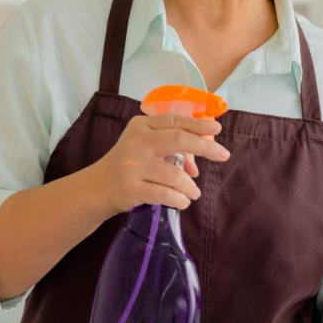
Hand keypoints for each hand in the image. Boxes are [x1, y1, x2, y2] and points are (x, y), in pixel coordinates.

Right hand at [88, 113, 230, 213]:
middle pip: (178, 140)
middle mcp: (136, 142)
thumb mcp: (145, 146)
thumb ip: (171, 149)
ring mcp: (133, 166)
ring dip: (190, 186)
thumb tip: (197, 164)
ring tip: (194, 192)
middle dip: (205, 147)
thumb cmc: (129, 163)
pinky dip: (179, 199)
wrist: (99, 186)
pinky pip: (165, 194)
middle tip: (223, 155)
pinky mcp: (131, 188)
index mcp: (141, 126)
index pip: (174, 121)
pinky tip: (183, 201)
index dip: (198, 125)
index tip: (216, 129)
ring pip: (174, 174)